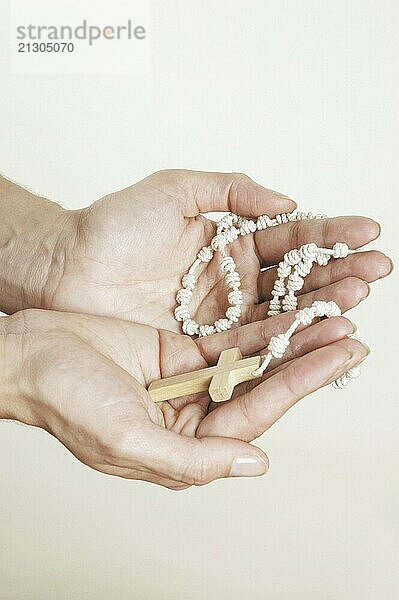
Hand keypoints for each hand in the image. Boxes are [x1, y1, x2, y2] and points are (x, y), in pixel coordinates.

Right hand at [0, 309, 367, 488]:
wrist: (28, 356)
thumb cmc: (66, 402)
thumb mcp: (127, 439)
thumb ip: (193, 460)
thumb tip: (256, 465)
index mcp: (185, 445)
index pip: (256, 413)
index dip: (300, 382)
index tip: (341, 352)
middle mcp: (193, 416)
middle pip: (262, 384)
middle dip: (306, 358)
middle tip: (350, 331)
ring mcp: (187, 381)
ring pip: (249, 358)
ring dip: (287, 336)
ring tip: (329, 311)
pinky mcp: (177, 351)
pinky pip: (224, 336)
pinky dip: (254, 323)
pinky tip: (284, 306)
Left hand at [38, 170, 390, 330]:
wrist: (68, 270)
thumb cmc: (114, 225)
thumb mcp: (174, 190)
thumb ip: (231, 191)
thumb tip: (288, 201)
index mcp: (228, 239)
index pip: (288, 237)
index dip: (328, 234)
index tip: (367, 232)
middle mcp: (231, 279)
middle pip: (292, 277)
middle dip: (336, 272)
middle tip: (376, 270)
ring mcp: (219, 314)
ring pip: (278, 310)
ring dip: (319, 305)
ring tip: (357, 298)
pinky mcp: (202, 344)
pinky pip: (249, 342)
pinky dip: (281, 339)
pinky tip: (314, 333)